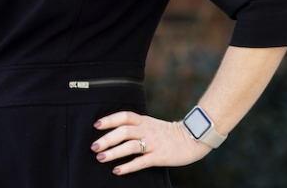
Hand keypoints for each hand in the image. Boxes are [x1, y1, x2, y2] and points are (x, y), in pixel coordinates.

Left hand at [90, 111, 212, 175]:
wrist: (193, 139)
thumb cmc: (169, 133)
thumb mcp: (152, 124)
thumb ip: (137, 126)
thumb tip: (116, 131)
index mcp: (145, 120)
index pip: (124, 116)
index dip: (109, 119)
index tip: (96, 125)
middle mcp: (147, 130)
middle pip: (124, 131)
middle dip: (107, 138)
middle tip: (93, 146)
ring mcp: (154, 143)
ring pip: (130, 146)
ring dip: (113, 152)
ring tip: (100, 158)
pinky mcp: (159, 156)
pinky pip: (141, 162)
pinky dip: (127, 166)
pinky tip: (117, 170)